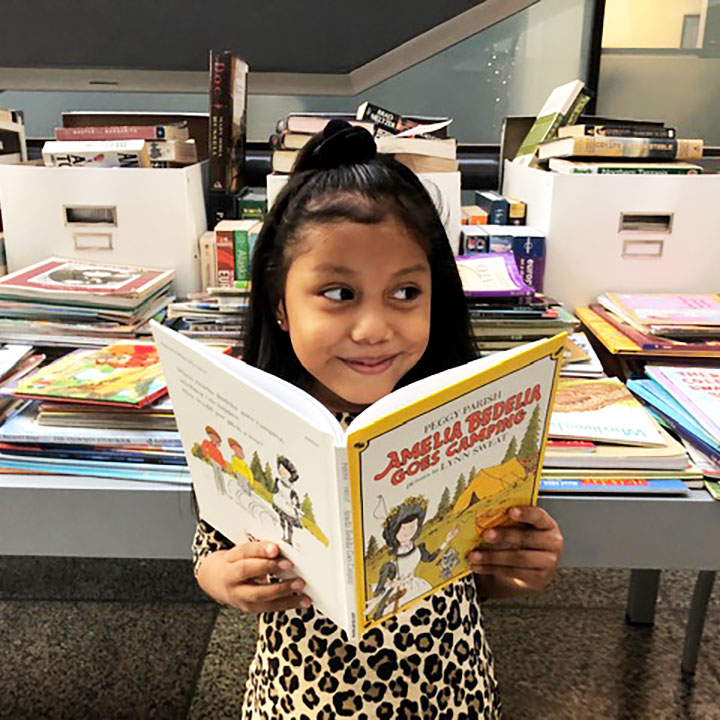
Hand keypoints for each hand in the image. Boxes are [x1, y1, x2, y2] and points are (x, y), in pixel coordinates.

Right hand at [196, 541, 312, 612]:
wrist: (214, 581)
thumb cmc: (234, 562)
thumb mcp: (241, 552)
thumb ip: (259, 550)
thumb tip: (284, 548)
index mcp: (229, 559)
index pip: (244, 552)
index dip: (260, 550)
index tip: (275, 548)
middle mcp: (231, 578)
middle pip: (247, 572)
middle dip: (270, 568)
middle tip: (289, 565)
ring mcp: (239, 596)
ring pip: (260, 595)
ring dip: (283, 590)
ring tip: (300, 584)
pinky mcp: (249, 608)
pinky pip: (269, 607)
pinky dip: (288, 603)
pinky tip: (303, 600)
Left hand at [468, 506, 562, 597]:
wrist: (525, 568)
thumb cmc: (518, 541)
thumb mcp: (514, 525)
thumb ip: (501, 514)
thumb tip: (476, 499)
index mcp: (547, 524)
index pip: (539, 516)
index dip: (525, 513)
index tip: (510, 511)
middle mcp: (552, 543)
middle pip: (526, 537)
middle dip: (503, 535)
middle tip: (485, 534)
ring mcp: (547, 563)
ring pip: (518, 558)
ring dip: (492, 556)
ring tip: (474, 555)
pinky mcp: (537, 579)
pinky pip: (512, 572)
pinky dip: (491, 568)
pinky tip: (478, 565)